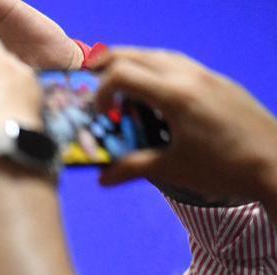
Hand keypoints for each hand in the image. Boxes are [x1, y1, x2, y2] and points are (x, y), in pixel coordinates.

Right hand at [92, 49, 276, 204]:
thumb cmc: (224, 168)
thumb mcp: (172, 170)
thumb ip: (133, 168)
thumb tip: (103, 177)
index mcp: (175, 95)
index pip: (123, 74)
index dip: (101, 91)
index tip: (98, 114)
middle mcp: (190, 76)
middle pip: (139, 55)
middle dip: (110, 65)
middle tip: (91, 81)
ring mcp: (208, 76)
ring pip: (162, 56)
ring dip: (136, 65)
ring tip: (121, 86)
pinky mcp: (220, 83)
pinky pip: (182, 66)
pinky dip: (158, 72)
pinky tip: (157, 96)